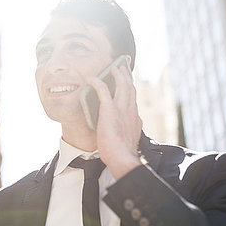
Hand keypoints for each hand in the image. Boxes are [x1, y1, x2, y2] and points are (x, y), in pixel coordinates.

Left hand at [86, 65, 142, 179]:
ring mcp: (121, 108)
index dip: (131, 89)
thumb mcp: (130, 139)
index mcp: (135, 117)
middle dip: (127, 76)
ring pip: (122, 84)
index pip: (133, 99)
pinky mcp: (110, 109)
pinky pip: (103, 89)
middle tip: (123, 68)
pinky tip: (91, 78)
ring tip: (112, 68)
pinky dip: (97, 81)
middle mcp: (131, 110)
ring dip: (117, 74)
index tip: (129, 83)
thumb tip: (130, 127)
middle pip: (130, 87)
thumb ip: (130, 130)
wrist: (122, 158)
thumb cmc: (123, 153)